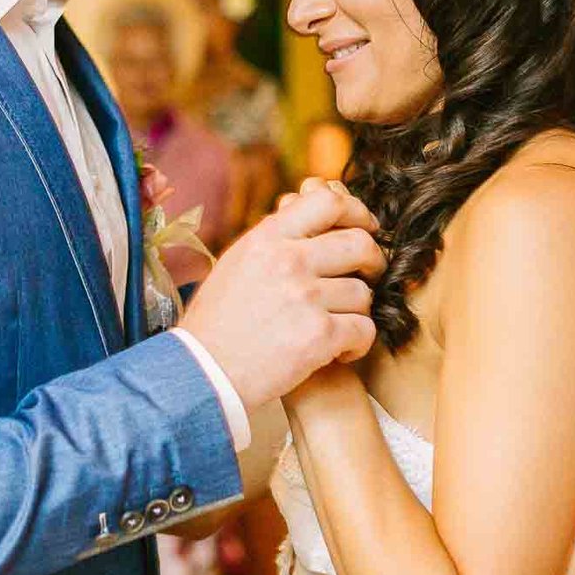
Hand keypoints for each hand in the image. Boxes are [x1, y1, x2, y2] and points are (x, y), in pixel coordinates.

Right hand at [180, 179, 382, 407]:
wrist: (201, 373)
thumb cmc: (217, 322)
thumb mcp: (237, 263)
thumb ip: (275, 240)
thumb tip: (309, 216)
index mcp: (267, 238)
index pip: (328, 201)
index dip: (358, 212)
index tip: (367, 228)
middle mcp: (288, 260)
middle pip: (360, 244)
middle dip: (374, 262)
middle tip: (369, 277)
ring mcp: (305, 298)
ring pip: (364, 294)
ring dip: (358, 312)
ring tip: (338, 327)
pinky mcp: (319, 336)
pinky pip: (364, 330)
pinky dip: (358, 344)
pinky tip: (340, 352)